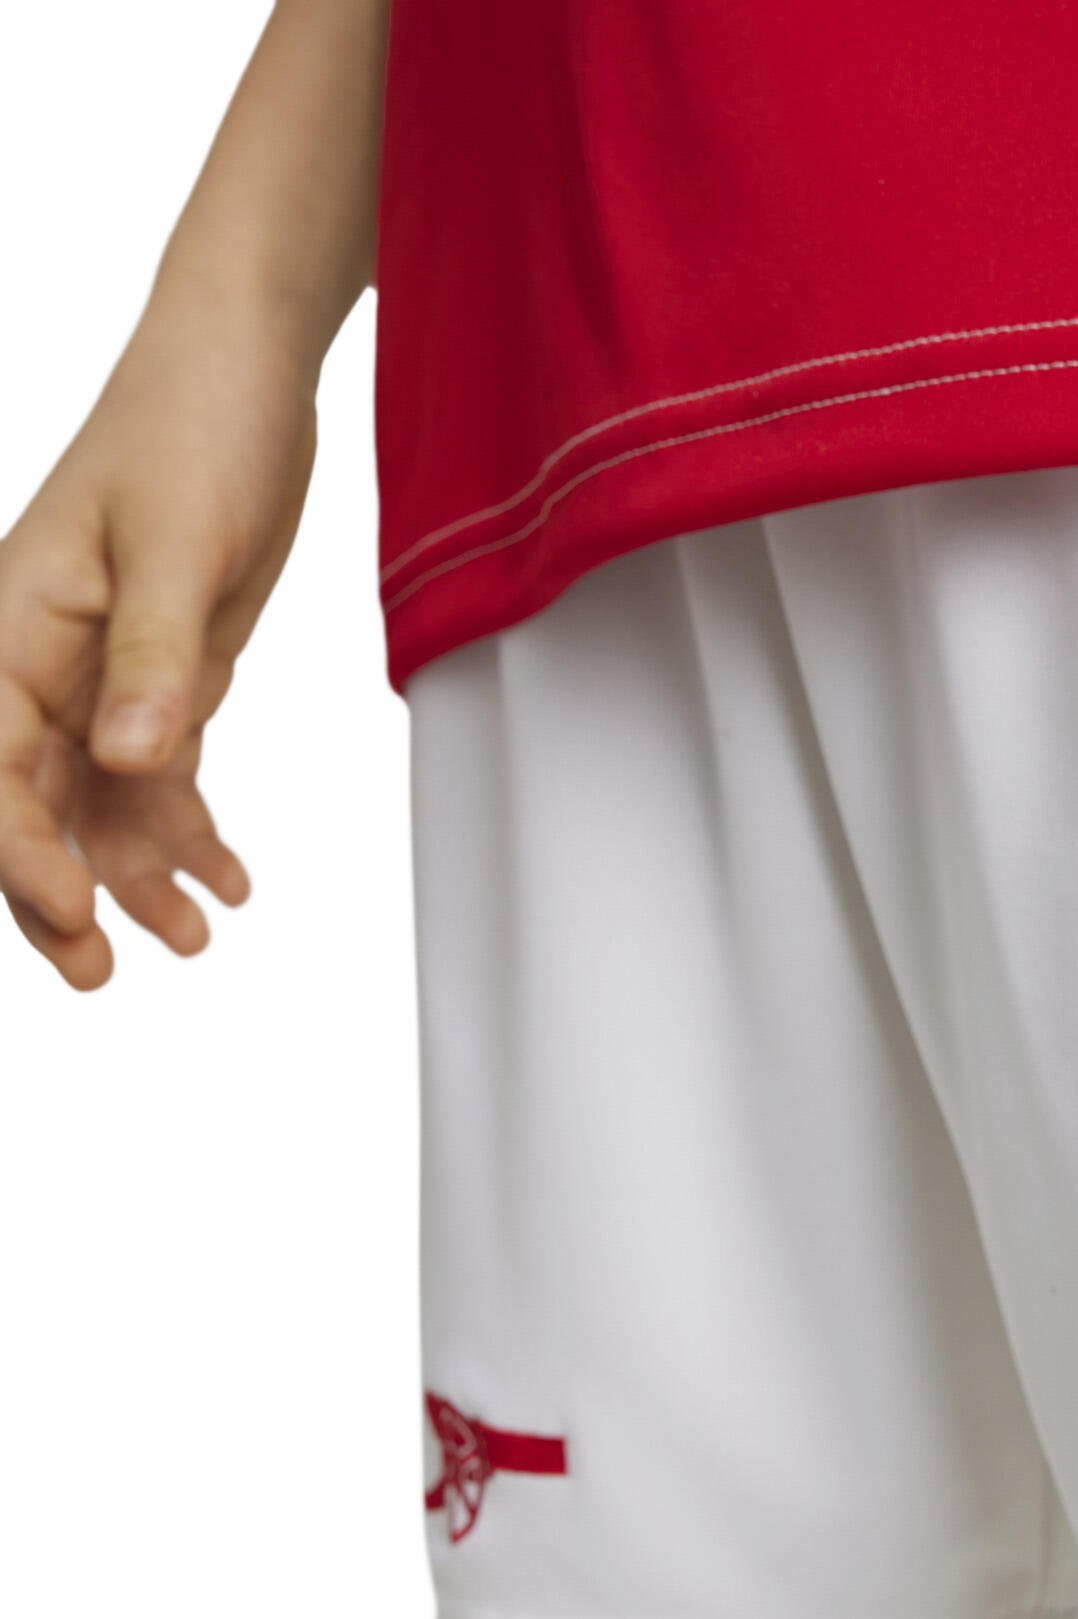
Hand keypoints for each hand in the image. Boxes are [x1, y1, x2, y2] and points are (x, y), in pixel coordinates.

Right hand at [0, 300, 317, 987]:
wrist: (244, 376)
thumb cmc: (191, 432)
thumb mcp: (177, 546)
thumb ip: (153, 658)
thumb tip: (130, 760)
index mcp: (12, 626)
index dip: (20, 846)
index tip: (75, 907)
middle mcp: (41, 662)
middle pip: (27, 802)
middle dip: (58, 891)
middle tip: (104, 973)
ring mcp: (101, 678)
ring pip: (95, 805)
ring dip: (134, 877)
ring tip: (191, 943)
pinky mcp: (162, 681)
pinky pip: (157, 780)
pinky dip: (186, 836)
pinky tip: (231, 885)